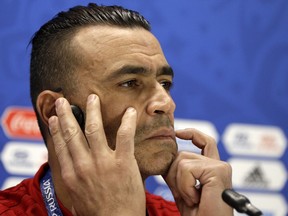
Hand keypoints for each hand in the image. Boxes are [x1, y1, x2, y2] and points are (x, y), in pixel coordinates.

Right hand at [48, 94, 144, 215]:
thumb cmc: (97, 213)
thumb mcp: (76, 197)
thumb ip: (72, 178)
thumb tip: (68, 163)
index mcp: (71, 174)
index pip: (61, 145)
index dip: (57, 129)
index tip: (54, 118)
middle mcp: (83, 165)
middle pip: (72, 133)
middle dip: (66, 115)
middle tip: (64, 101)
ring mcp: (103, 163)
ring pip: (94, 129)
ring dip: (92, 111)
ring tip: (92, 98)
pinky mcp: (123, 163)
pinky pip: (124, 136)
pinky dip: (127, 121)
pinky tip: (129, 110)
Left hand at [164, 128, 232, 215]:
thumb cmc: (197, 213)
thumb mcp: (182, 189)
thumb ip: (178, 172)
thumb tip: (166, 156)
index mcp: (212, 168)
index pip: (204, 141)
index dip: (191, 133)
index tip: (177, 133)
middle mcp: (218, 165)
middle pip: (182, 154)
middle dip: (174, 175)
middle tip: (185, 195)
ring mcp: (219, 167)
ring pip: (181, 161)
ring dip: (180, 184)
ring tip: (193, 198)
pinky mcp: (217, 171)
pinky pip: (187, 169)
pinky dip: (185, 187)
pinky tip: (196, 198)